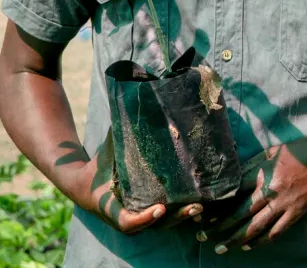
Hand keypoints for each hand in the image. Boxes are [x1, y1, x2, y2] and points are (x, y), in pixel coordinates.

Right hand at [68, 132, 200, 233]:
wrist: (84, 185)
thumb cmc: (97, 166)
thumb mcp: (106, 151)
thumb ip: (118, 134)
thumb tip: (129, 103)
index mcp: (111, 206)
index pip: (128, 221)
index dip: (144, 218)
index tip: (161, 208)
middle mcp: (125, 215)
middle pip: (153, 225)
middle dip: (174, 217)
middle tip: (195, 206)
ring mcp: (136, 217)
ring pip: (161, 224)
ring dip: (180, 217)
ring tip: (201, 206)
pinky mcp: (144, 213)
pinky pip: (163, 219)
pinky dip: (178, 214)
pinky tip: (198, 205)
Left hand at [205, 139, 306, 253]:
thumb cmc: (303, 149)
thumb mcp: (274, 151)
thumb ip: (254, 165)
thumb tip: (234, 177)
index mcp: (264, 171)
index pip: (234, 192)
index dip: (217, 205)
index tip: (203, 214)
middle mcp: (272, 189)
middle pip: (240, 213)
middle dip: (220, 226)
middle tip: (203, 235)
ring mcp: (285, 202)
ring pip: (255, 226)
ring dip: (236, 239)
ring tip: (222, 247)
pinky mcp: (297, 210)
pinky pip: (276, 230)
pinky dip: (261, 240)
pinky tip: (250, 246)